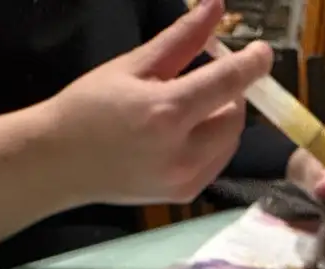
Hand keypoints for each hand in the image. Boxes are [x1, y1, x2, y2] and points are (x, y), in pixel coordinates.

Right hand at [44, 0, 271, 206]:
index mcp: (167, 113)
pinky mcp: (185, 195)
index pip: (227, 84)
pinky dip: (211, 145)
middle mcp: (182, 152)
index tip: (262, 53)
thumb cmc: (90, 107)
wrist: (61, 163)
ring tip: (190, 110)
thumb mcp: (133, 65)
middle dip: (229, 96)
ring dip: (222, 121)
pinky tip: (184, 136)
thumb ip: (181, 40)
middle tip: (206, 82)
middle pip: (235, 118)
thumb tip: (216, 6)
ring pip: (230, 143)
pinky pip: (216, 163)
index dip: (251, 65)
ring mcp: (185, 179)